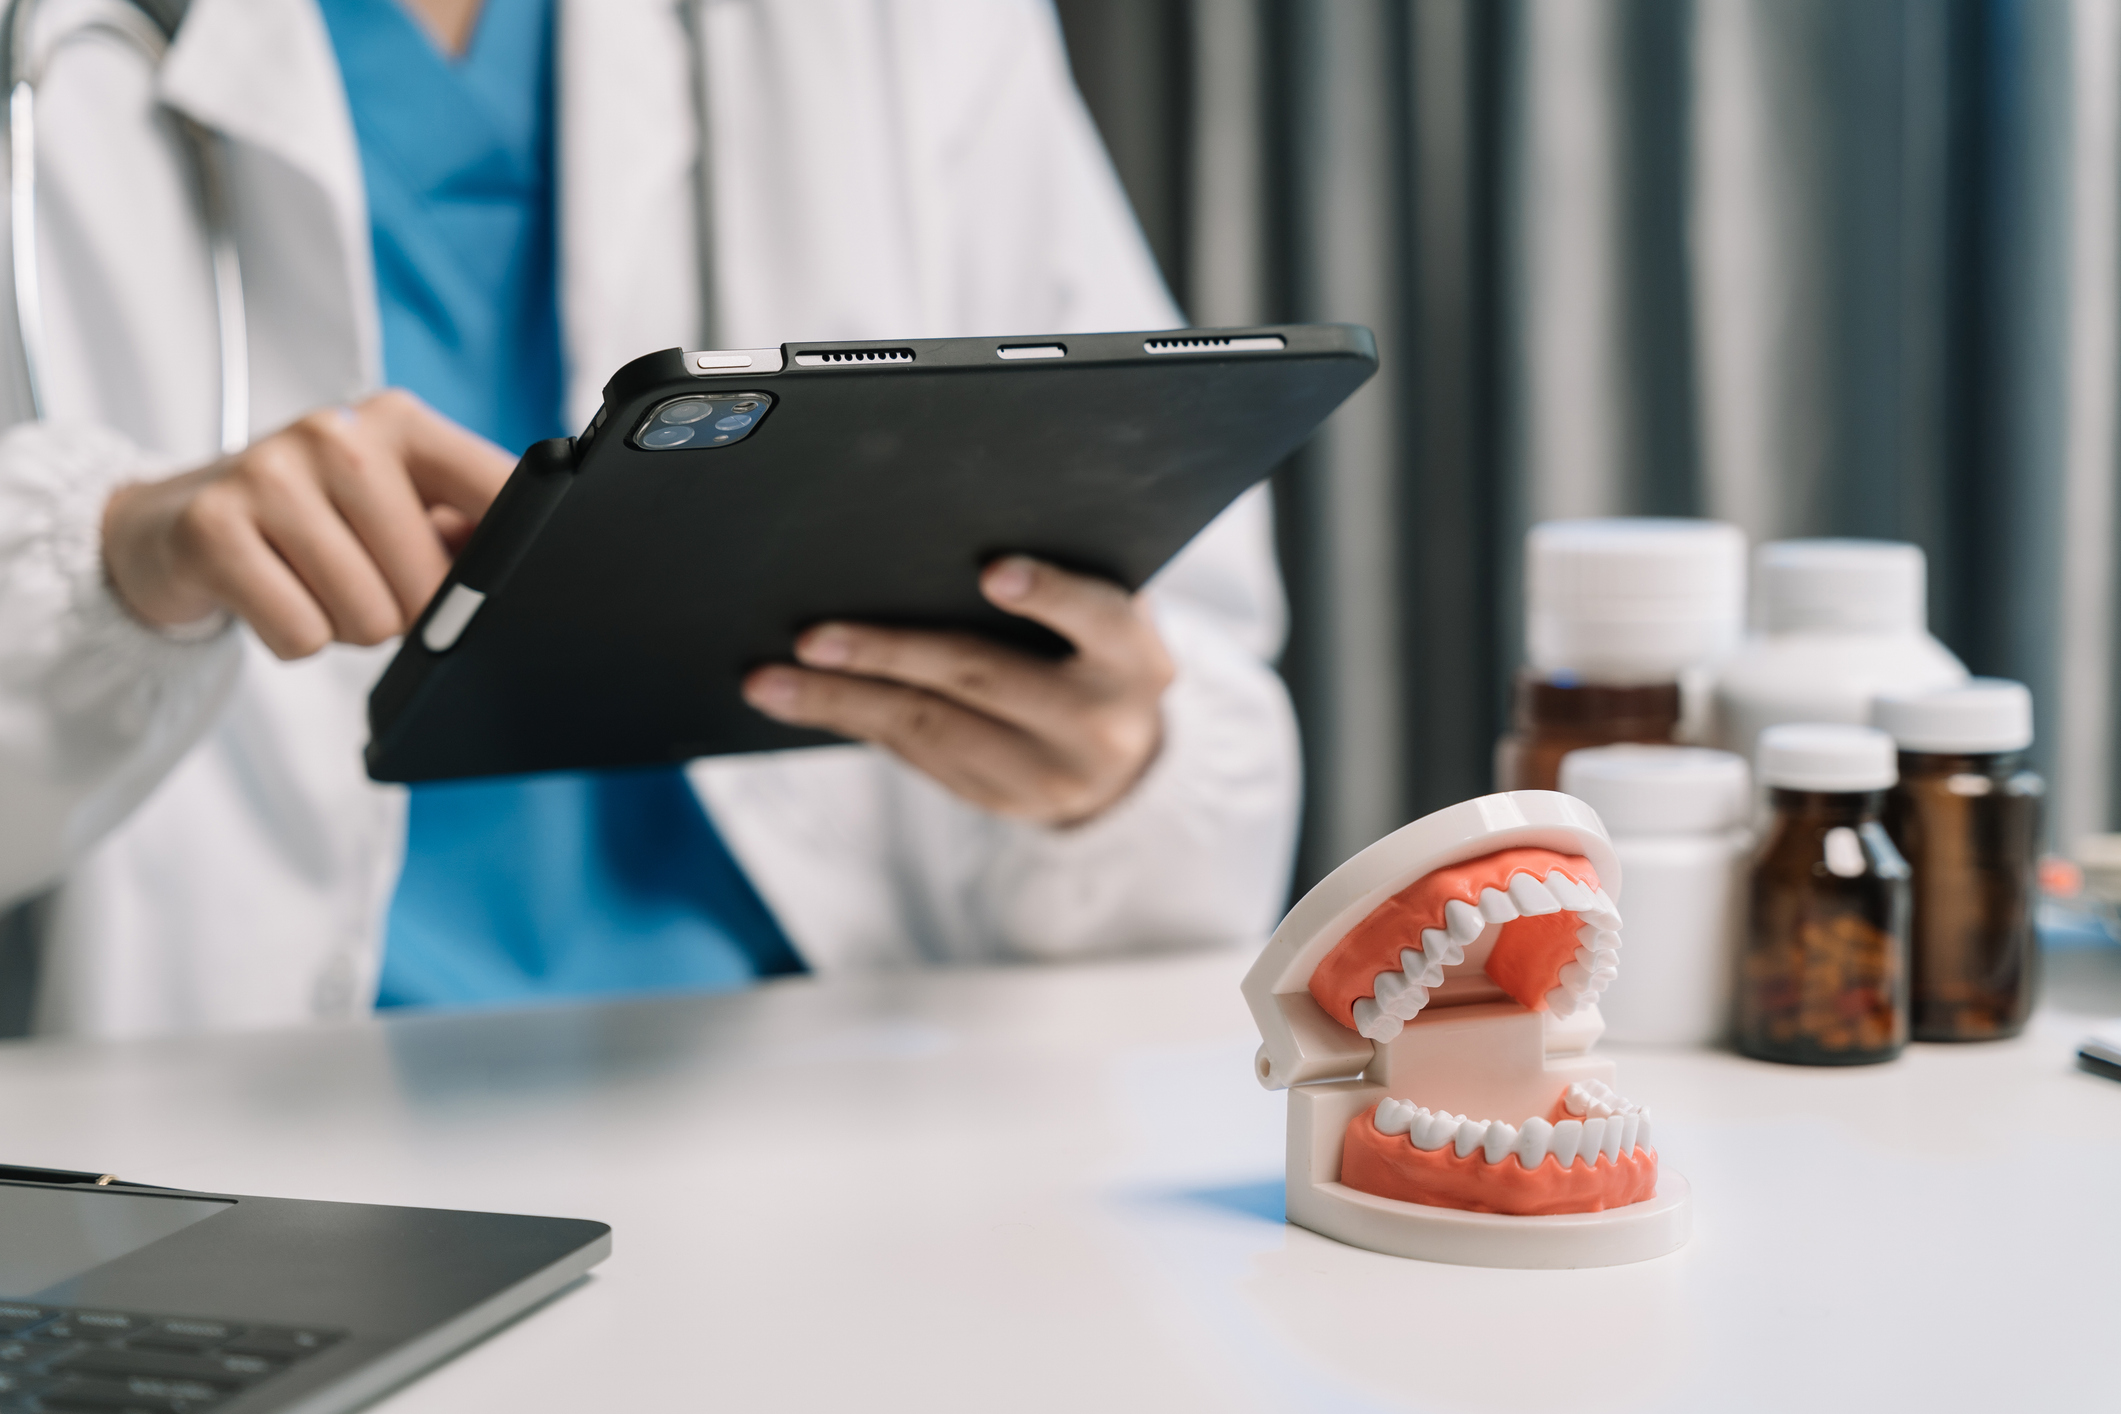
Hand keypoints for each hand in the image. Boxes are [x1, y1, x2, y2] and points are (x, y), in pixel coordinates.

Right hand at [102, 390, 513, 658]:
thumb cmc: (315, 521)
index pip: (500, 493)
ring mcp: (270, 473)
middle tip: (365, 581)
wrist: (174, 522)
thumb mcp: (396, 504)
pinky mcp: (213, 528)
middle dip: (407, 612)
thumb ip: (469, 529)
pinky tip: (273, 595)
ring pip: (369, 617)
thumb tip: (540, 576)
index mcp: (403, 422)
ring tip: (315, 584)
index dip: (511, 560)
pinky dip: (296, 639)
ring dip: (349, 627)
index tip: (502, 587)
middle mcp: (338, 433)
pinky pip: (303, 635)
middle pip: (430, 583)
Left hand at [742, 557, 1174, 826]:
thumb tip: (934, 539)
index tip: (993, 572)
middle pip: (984, 677)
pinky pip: (919, 757)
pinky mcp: (1002, 802)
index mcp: (1134, 657)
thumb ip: (1053, 587)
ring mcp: (1050, 774)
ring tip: (771, 681)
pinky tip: (803, 700)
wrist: (1130, 763)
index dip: (1048, 593)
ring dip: (842, 702)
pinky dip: (855, 722)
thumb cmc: (1096, 651)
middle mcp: (1101, 722)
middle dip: (889, 653)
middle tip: (811, 638)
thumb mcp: (1104, 618)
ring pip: (932, 730)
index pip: (1096, 617)